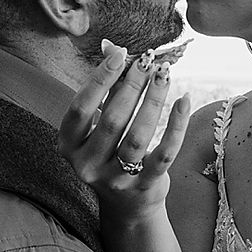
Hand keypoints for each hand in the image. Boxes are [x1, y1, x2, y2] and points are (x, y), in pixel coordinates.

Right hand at [58, 38, 191, 221]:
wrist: (126, 205)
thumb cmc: (110, 152)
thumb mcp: (99, 124)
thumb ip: (106, 89)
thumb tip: (113, 46)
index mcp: (69, 146)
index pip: (80, 108)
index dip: (100, 79)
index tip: (120, 53)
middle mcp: (87, 165)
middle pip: (113, 119)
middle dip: (133, 85)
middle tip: (148, 61)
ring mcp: (116, 180)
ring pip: (138, 136)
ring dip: (153, 100)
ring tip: (164, 74)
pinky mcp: (144, 187)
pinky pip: (164, 154)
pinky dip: (175, 126)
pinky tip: (183, 100)